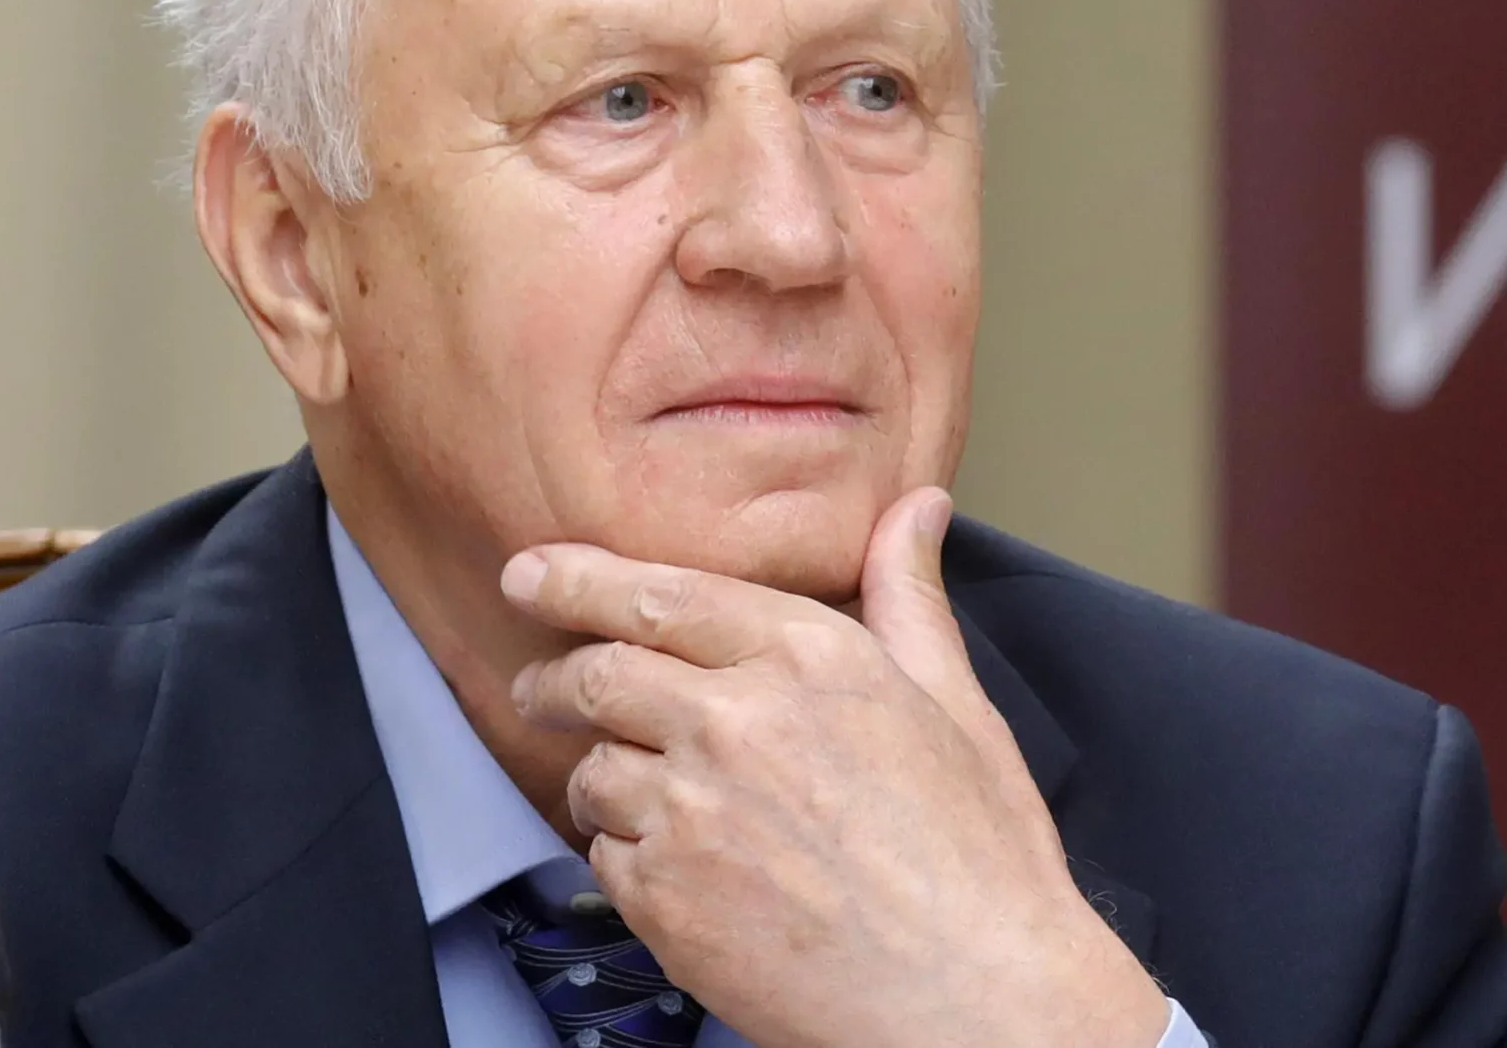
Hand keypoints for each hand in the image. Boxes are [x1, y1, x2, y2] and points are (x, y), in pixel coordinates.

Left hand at [500, 488, 1169, 1047]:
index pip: (657, 595)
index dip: (576, 579)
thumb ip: (909, 599)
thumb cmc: (977, 860)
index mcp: (805, 657)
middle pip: (597, 674)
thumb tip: (915, 508)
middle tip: (537, 690)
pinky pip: (606, 858)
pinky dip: (625, 858)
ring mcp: (692, 811)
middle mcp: (735, 720)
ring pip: (593, 770)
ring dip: (599, 777)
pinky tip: (676, 871)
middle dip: (552, 679)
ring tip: (635, 798)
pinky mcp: (665, 898)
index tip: (529, 576)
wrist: (972, 999)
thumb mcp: (956, 706)